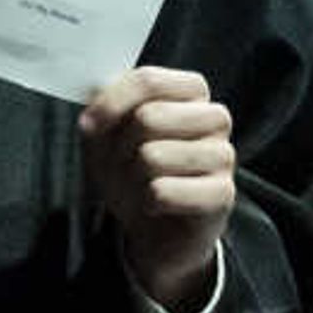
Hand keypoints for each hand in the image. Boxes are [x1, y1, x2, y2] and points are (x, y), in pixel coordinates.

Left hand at [83, 67, 237, 312]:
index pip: (148, 80)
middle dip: (119, 148)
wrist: (157, 231)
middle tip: (122, 167)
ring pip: (153, 156)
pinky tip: (155, 206)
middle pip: (148, 117)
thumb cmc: (135, 174)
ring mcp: (223, 155)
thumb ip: (102, 110)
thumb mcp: (108, 138)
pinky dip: (146, 203)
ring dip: (131, 178)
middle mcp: (215, 117)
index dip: (110, 103)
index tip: (88, 126)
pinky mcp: (222, 193)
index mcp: (191, 91)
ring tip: (139, 187)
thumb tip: (94, 105)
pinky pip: (164, 192)